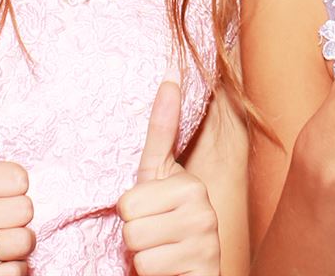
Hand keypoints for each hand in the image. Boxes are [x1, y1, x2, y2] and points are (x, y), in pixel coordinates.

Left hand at [117, 81, 219, 275]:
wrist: (189, 272)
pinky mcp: (204, 270)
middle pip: (131, 226)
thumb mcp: (158, 178)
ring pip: (139, 251)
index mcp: (191, 186)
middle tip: (155, 236)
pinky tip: (170, 269)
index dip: (131, 213)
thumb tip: (170, 78)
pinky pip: (150, 270)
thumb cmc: (166, 224)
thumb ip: (161, 132)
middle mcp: (204, 212)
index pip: (128, 202)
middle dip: (136, 236)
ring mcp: (206, 244)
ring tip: (162, 253)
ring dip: (144, 258)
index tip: (151, 215)